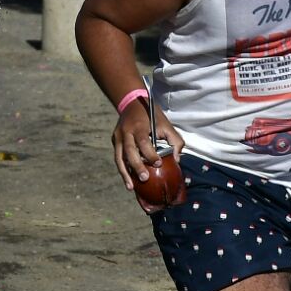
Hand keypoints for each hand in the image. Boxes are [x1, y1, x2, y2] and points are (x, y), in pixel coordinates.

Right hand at [112, 98, 183, 213]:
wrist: (132, 102)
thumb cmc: (152, 116)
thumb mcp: (166, 124)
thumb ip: (175, 141)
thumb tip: (176, 160)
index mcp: (139, 126)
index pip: (143, 142)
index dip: (150, 154)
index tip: (158, 164)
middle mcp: (126, 132)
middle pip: (129, 151)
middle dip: (136, 166)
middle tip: (144, 178)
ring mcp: (118, 137)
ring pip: (119, 157)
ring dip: (125, 173)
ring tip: (131, 187)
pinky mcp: (115, 141)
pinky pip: (118, 158)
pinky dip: (123, 170)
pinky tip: (128, 181)